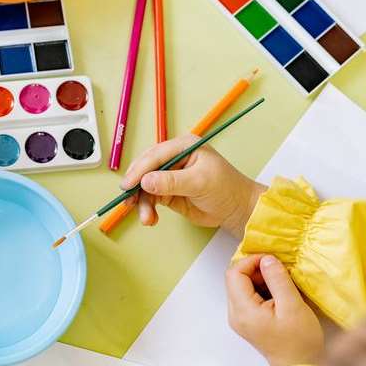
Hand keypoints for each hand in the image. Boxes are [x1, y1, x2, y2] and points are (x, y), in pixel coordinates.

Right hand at [120, 135, 265, 236]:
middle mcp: (174, 159)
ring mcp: (170, 176)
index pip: (155, 155)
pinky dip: (148, 209)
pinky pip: (151, 198)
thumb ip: (172, 182)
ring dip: (142, 202)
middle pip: (146, 169)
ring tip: (146, 218)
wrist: (237, 210)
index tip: (128, 184)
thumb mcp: (199, 182)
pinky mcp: (168, 192)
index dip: (140, 169)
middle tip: (128, 201)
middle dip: (136, 186)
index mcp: (183, 146)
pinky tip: (150, 219)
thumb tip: (146, 182)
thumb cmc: (226, 189)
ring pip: (146, 186)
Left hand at [226, 254, 323, 365]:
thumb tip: (266, 259)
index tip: (271, 260)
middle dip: (255, 269)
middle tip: (278, 271)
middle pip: (235, 278)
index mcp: (243, 310)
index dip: (251, 261)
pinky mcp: (247, 320)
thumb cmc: (299, 341)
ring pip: (241, 286)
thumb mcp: (292, 306)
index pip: (234, 273)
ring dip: (259, 278)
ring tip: (281, 282)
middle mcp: (235, 314)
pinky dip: (261, 288)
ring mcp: (239, 318)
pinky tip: (278, 293)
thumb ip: (278, 280)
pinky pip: (247, 296)